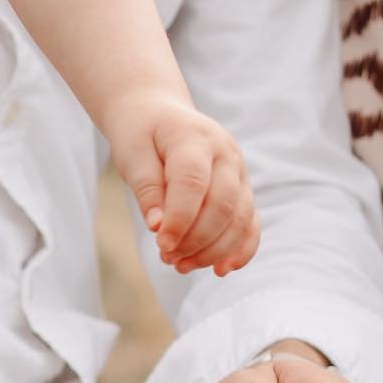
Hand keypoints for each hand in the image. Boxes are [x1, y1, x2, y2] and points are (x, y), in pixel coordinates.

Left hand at [106, 92, 258, 274]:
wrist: (157, 113)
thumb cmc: (141, 134)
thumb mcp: (131, 154)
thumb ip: (146, 188)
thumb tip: (159, 228)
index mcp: (194, 136)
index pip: (193, 181)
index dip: (180, 218)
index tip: (161, 244)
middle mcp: (225, 151)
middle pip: (222, 204)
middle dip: (196, 240)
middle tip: (167, 257)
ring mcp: (238, 169)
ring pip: (240, 218)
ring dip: (213, 250)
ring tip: (181, 264)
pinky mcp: (243, 187)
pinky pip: (250, 223)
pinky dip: (239, 249)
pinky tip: (220, 269)